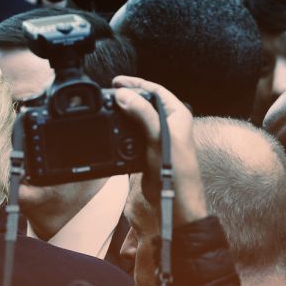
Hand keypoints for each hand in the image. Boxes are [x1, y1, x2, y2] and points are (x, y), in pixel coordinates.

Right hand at [112, 77, 206, 224]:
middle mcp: (169, 124)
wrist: (175, 203)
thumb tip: (123, 94)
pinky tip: (111, 130)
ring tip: (107, 108)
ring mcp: (158, 138)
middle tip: (108, 93)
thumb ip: (143, 114)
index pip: (156, 90)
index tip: (116, 82)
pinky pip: (132, 135)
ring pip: (137, 118)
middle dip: (127, 96)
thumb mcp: (159, 137)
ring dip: (123, 113)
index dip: (136, 83)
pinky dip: (121, 130)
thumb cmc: (176, 172)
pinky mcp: (148, 151)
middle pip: (145, 102)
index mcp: (177, 115)